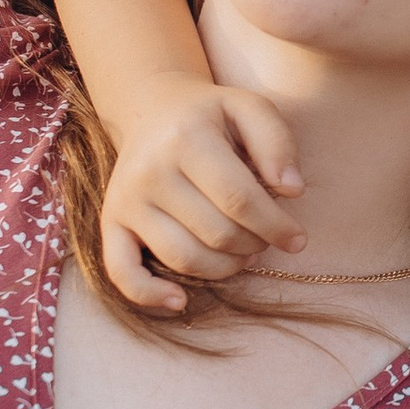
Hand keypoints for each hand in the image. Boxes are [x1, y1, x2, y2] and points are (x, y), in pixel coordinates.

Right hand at [101, 76, 307, 307]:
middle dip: (254, 244)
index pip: (239, 199)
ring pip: (183, 258)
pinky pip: (122, 271)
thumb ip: (276, 142)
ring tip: (243, 253)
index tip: (297, 240)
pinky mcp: (112, 222)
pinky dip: (149, 294)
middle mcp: (150, 171)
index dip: (275, 226)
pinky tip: (179, 300)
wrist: (153, 110)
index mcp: (186, 138)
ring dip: (224, 267)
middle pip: (216, 233)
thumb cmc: (211, 116)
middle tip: (265, 238)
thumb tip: (292, 190)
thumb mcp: (249, 108)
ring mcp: (127, 200)